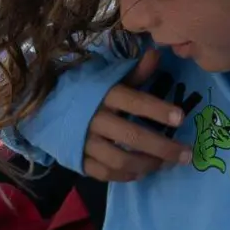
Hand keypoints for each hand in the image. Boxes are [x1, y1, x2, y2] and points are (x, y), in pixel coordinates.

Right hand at [83, 47, 192, 181]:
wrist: (43, 106)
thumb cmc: (84, 91)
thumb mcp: (108, 78)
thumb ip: (135, 72)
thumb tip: (157, 53)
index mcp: (103, 94)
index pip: (134, 102)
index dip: (158, 110)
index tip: (181, 118)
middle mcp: (94, 118)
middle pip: (133, 136)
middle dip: (163, 147)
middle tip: (186, 154)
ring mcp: (84, 141)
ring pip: (120, 159)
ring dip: (147, 164)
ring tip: (165, 164)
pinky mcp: (78, 159)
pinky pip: (104, 172)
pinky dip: (125, 175)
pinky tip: (140, 173)